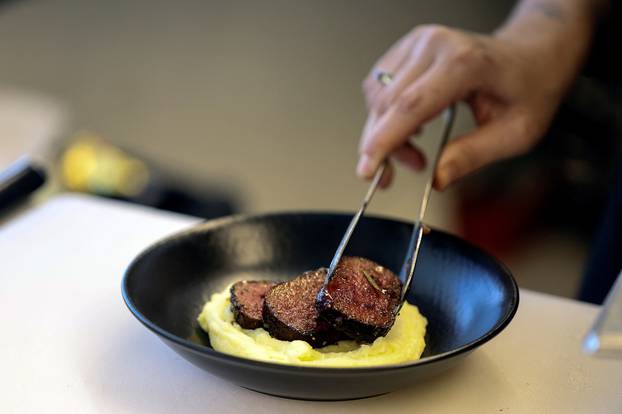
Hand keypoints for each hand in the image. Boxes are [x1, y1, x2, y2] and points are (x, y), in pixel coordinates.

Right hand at [357, 24, 581, 189]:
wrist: (532, 53)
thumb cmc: (529, 86)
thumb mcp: (515, 133)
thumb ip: (472, 156)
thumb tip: (436, 179)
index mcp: (465, 63)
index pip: (409, 106)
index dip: (384, 141)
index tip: (368, 170)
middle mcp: (436, 45)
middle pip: (387, 103)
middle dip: (385, 145)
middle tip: (402, 171)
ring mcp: (419, 42)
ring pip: (377, 95)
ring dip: (384, 131)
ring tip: (414, 151)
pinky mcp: (409, 47)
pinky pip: (379, 85)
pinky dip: (386, 114)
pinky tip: (410, 126)